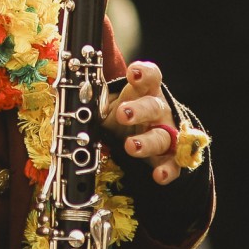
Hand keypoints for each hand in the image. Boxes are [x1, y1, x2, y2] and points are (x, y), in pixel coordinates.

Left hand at [105, 62, 181, 183]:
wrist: (138, 133)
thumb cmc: (124, 112)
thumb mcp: (109, 101)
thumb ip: (95, 95)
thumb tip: (75, 90)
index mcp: (145, 91)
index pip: (150, 77)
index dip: (143, 73)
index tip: (133, 73)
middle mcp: (159, 111)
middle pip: (153, 107)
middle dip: (139, 110)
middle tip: (123, 114)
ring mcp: (166, 133)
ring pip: (162, 137)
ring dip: (147, 142)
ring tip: (131, 147)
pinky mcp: (169, 156)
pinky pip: (173, 164)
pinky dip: (167, 170)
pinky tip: (158, 176)